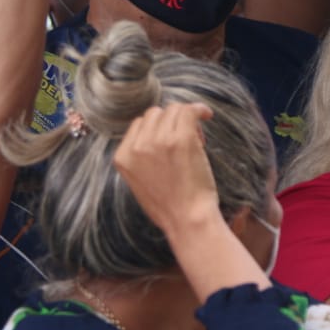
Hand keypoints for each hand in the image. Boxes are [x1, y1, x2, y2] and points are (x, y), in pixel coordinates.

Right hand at [113, 103, 218, 236]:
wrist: (187, 220)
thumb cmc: (170, 208)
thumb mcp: (140, 183)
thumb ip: (141, 158)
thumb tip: (156, 135)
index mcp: (123, 157)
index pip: (138, 125)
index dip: (157, 130)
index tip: (171, 141)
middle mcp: (137, 146)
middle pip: (154, 114)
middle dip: (170, 123)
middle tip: (187, 141)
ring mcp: (158, 141)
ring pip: (172, 110)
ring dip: (186, 118)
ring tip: (197, 139)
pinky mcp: (181, 139)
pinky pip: (188, 110)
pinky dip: (199, 110)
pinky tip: (206, 115)